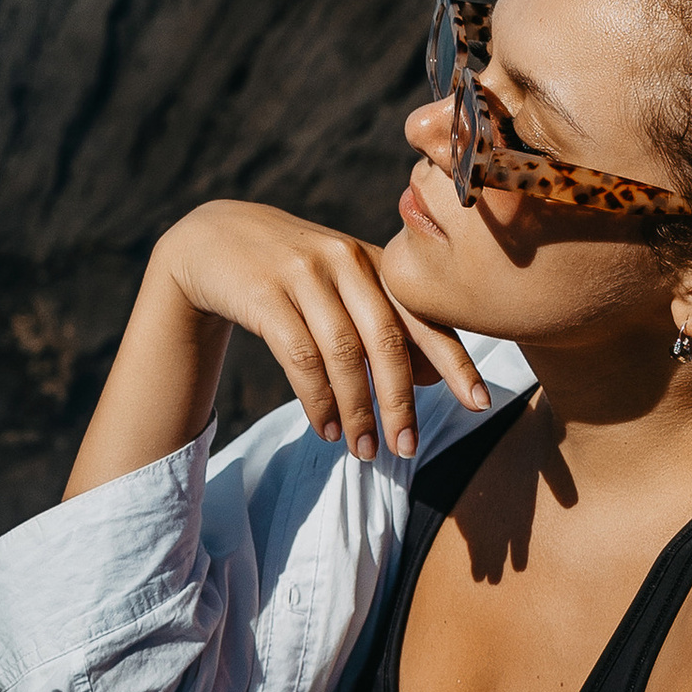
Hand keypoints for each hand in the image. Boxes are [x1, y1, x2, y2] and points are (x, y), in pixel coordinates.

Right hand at [158, 199, 489, 459]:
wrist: (211, 240)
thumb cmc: (289, 274)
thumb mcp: (341, 288)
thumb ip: (385, 323)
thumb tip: (433, 379)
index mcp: (374, 261)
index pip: (423, 316)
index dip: (455, 361)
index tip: (480, 403)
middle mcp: (345, 261)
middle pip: (386, 340)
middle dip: (400, 402)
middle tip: (407, 449)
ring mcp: (303, 274)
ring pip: (343, 354)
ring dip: (356, 410)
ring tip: (363, 451)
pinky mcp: (263, 293)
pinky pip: (299, 356)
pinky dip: (316, 400)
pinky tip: (326, 429)